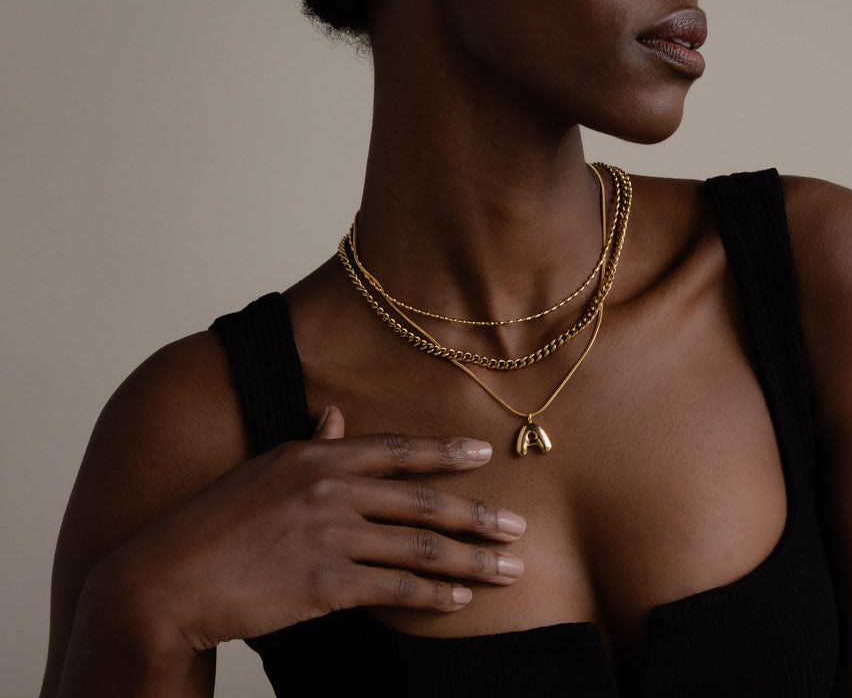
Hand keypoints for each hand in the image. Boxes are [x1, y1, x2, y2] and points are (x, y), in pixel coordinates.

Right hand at [95, 407, 525, 652]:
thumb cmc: (214, 521)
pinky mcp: (327, 586)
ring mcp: (332, 539)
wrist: (169, 579)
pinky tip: (460, 600)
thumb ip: (308, 444)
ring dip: (471, 561)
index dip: (444, 453)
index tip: (484, 455)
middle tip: (518, 526)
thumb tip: (332, 416)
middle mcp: (333, 491)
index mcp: (319, 458)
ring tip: (509, 570)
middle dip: (478, 516)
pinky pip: (395, 590)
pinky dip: (433, 595)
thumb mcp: (264, 468)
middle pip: (423, 502)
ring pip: (419, 549)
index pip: (397, 451)